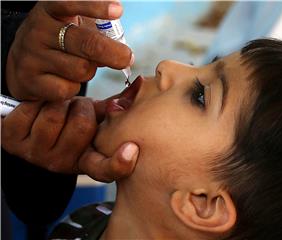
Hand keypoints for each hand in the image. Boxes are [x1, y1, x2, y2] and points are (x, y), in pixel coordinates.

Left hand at [1, 97, 138, 181]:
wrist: (33, 121)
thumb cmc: (69, 119)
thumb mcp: (93, 116)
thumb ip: (117, 106)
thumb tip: (140, 83)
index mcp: (86, 159)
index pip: (106, 170)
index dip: (120, 162)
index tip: (131, 150)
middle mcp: (62, 164)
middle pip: (82, 125)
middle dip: (80, 106)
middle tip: (76, 108)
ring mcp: (35, 155)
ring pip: (55, 115)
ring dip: (57, 102)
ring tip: (56, 107)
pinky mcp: (12, 141)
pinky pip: (31, 110)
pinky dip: (35, 101)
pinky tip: (37, 107)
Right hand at [6, 1, 133, 100]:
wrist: (22, 63)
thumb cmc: (58, 43)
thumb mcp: (72, 27)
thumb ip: (96, 32)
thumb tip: (123, 53)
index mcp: (50, 11)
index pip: (72, 4)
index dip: (96, 7)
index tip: (118, 10)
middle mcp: (38, 30)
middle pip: (87, 43)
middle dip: (114, 53)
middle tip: (128, 58)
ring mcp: (32, 56)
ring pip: (81, 69)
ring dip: (90, 71)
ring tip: (80, 66)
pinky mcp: (30, 81)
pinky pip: (68, 88)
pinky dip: (74, 87)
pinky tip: (65, 80)